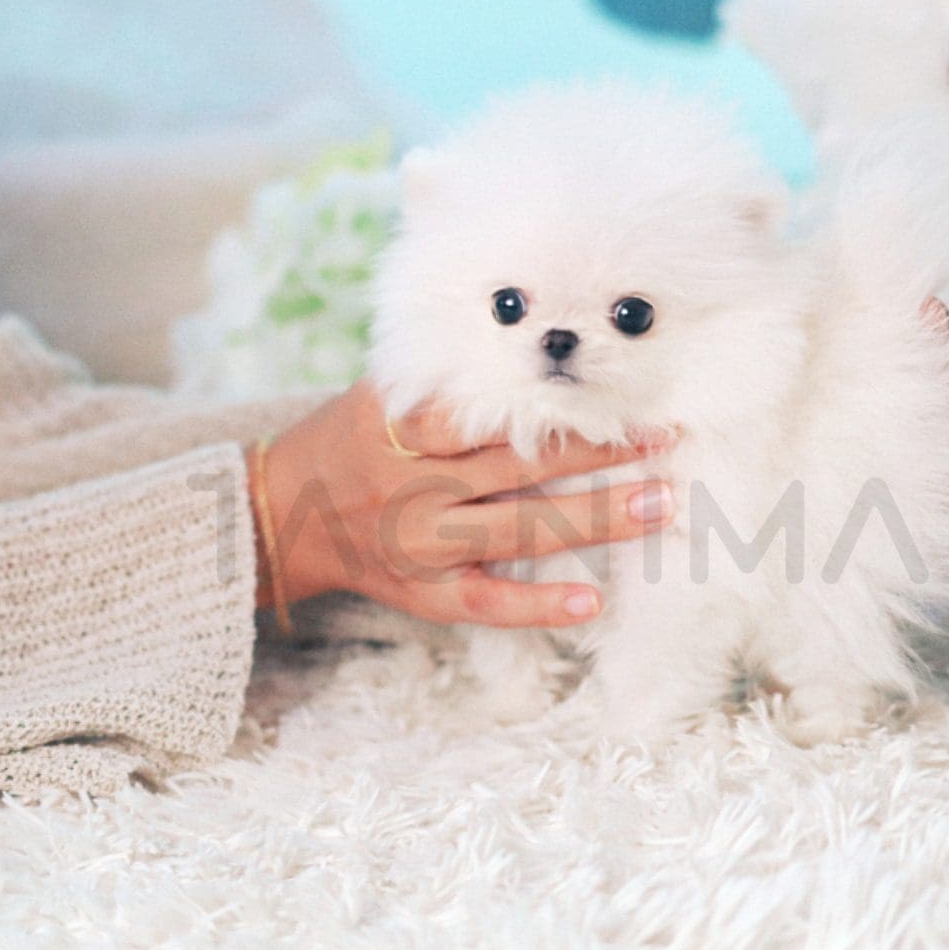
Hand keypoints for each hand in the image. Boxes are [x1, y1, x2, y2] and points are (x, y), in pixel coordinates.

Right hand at [248, 382, 674, 629]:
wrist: (282, 513)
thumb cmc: (352, 438)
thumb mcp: (383, 393)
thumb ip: (450, 377)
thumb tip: (537, 344)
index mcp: (401, 426)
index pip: (488, 411)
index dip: (554, 400)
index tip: (615, 389)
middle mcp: (412, 485)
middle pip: (516, 466)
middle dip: (596, 453)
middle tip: (665, 439)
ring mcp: (419, 544)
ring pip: (516, 531)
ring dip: (593, 519)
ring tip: (660, 506)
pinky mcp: (424, 592)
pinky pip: (487, 602)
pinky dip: (539, 605)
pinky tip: (594, 602)